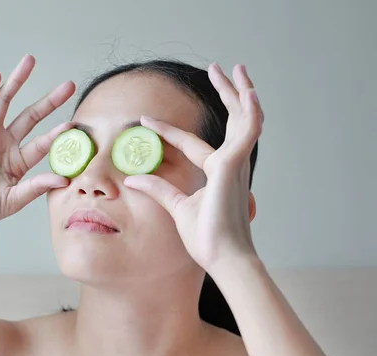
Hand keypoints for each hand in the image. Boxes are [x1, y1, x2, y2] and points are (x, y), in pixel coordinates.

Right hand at [0, 55, 74, 236]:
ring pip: (5, 102)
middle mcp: (6, 143)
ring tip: (30, 61)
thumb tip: (65, 180)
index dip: (57, 134)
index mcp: (19, 161)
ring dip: (17, 81)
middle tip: (69, 85)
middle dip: (50, 100)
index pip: (43, 143)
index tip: (74, 124)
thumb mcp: (13, 200)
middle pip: (31, 116)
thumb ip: (36, 187)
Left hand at [123, 63, 263, 274]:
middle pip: (231, 121)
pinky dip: (250, 112)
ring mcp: (234, 164)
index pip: (191, 145)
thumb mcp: (177, 208)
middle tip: (220, 70)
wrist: (225, 259)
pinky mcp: (234, 167)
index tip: (146, 120)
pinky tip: (248, 93)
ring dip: (239, 92)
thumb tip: (133, 179)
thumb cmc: (208, 239)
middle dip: (226, 94)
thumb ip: (158, 190)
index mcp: (216, 173)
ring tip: (233, 69)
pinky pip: (247, 132)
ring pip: (243, 119)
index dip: (169, 132)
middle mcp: (229, 165)